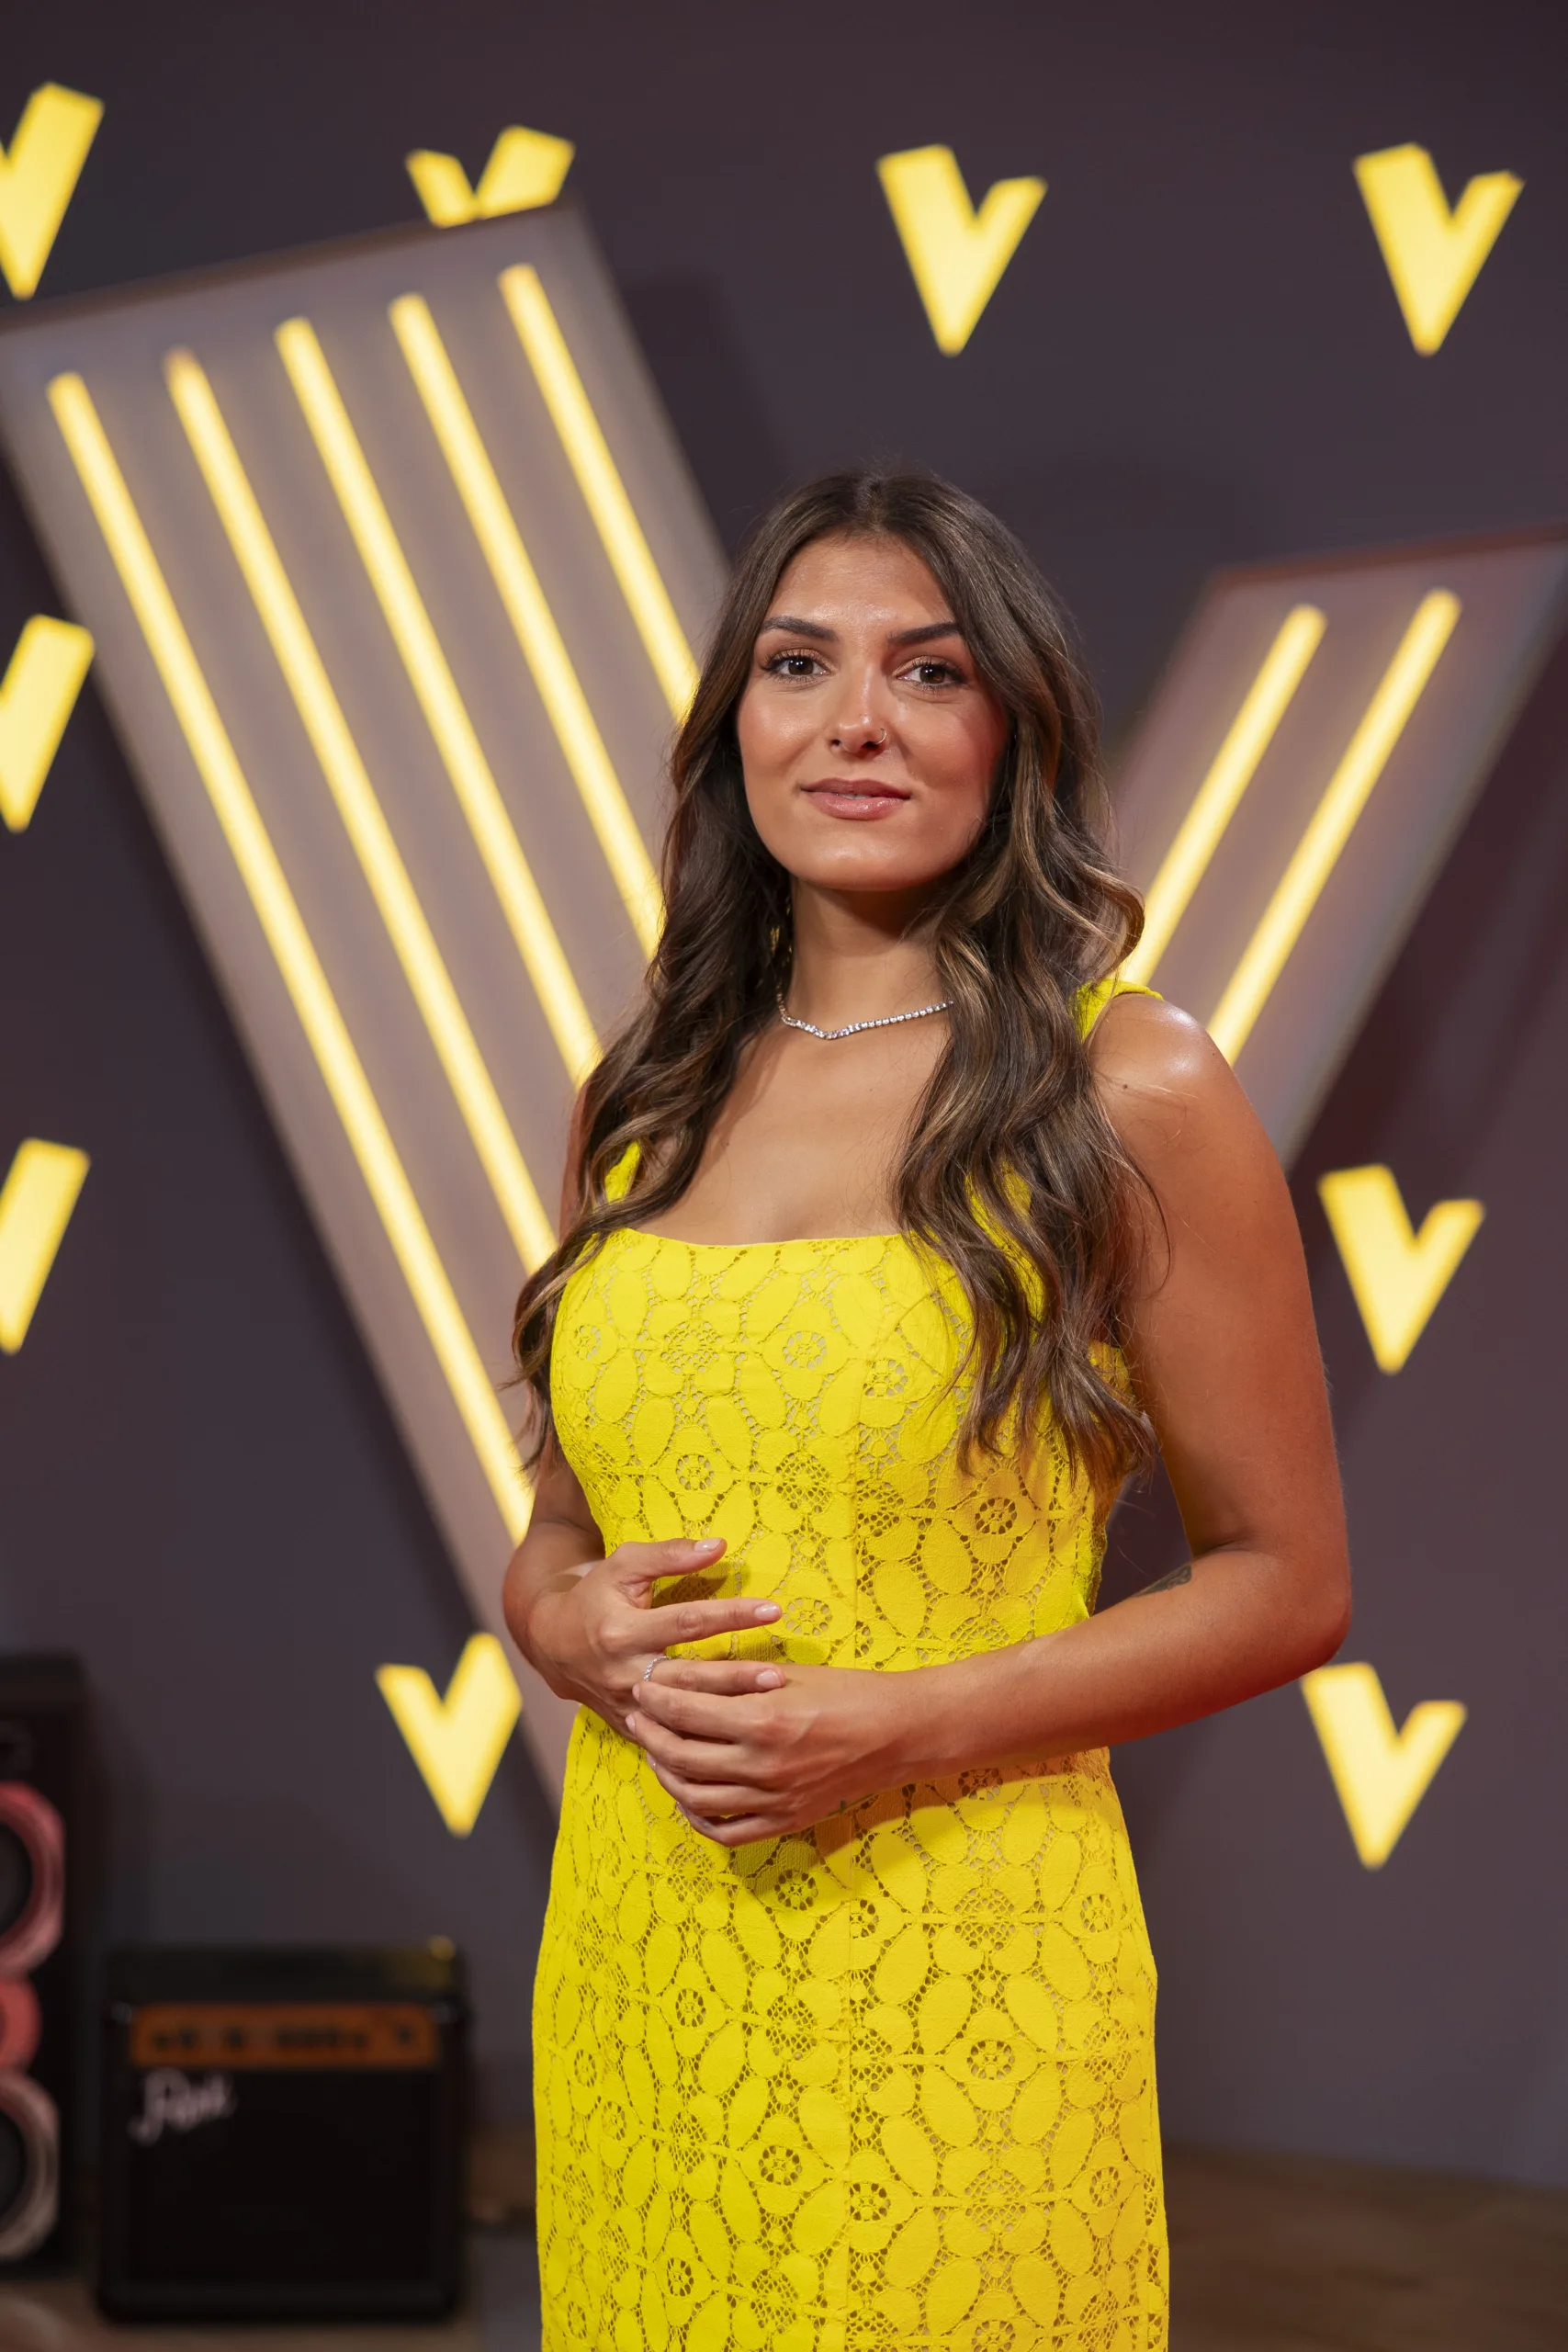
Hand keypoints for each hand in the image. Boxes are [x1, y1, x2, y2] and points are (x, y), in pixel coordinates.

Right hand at [520, 1536, 782, 1731]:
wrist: (552, 1642)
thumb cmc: (596, 1595)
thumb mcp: (623, 1565)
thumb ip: (669, 1554)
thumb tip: (719, 1546)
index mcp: (622, 1630)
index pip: (687, 1622)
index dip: (731, 1615)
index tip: (772, 1609)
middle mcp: (623, 1672)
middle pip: (689, 1677)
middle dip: (735, 1677)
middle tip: (777, 1676)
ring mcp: (626, 1705)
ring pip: (683, 1714)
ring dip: (726, 1709)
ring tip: (770, 1703)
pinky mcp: (629, 1726)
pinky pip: (669, 1737)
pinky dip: (703, 1736)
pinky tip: (738, 1736)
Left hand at [629, 1659, 914, 1844]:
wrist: (895, 1733)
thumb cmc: (844, 1692)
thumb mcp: (786, 1674)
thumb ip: (731, 1680)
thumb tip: (680, 1676)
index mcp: (763, 1721)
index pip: (686, 1713)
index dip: (656, 1699)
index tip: (642, 1687)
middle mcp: (763, 1766)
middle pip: (682, 1756)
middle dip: (651, 1734)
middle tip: (637, 1717)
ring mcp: (774, 1800)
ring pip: (695, 1797)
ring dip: (666, 1775)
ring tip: (657, 1753)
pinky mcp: (785, 1821)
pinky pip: (728, 1831)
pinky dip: (699, 1817)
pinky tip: (688, 1797)